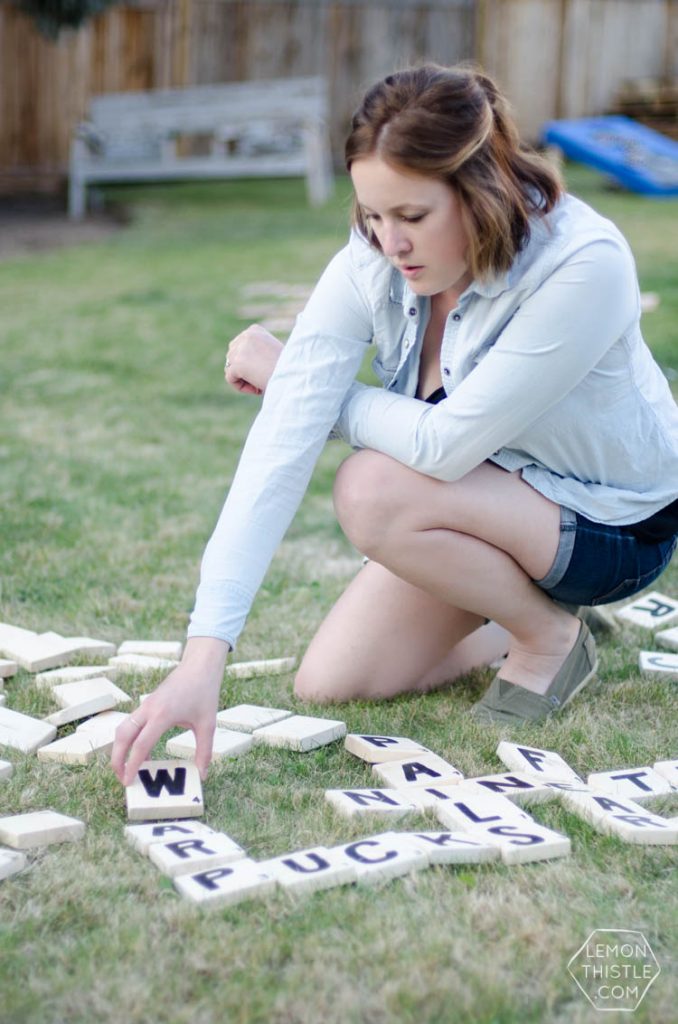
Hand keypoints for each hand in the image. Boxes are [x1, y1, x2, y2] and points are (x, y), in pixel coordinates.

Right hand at [111, 637, 229, 785]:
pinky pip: (131, 723)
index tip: (128, 781)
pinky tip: (138, 751)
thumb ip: (204, 750)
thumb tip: (203, 774)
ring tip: (125, 767)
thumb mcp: (208, 724)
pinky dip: (128, 738)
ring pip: (123, 728)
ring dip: (119, 748)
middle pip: (122, 736)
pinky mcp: (147, 703)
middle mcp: (149, 709)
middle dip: (117, 759)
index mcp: (163, 715)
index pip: (140, 745)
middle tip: (122, 778)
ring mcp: (146, 705)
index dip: (132, 765)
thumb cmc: (204, 692)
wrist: (200, 665)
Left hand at [224, 324, 283, 394]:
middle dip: (244, 370)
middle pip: (232, 356)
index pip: (239, 346)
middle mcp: (246, 335)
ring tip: (260, 384)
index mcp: (254, 330)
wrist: (295, 375)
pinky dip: (241, 387)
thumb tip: (236, 362)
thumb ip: (254, 352)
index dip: (249, 362)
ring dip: (243, 378)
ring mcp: (240, 349)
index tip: (264, 369)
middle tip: (261, 379)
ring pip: (230, 367)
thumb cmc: (287, 368)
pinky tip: (257, 389)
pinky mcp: (237, 364)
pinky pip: (230, 378)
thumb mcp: (270, 352)